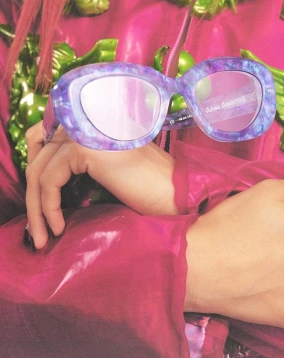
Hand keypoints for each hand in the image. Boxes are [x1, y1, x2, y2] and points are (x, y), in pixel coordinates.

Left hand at [25, 122, 176, 248]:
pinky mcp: (83, 150)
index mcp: (91, 120)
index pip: (44, 140)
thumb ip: (81, 165)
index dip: (36, 174)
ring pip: (39, 171)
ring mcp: (83, 132)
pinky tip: (58, 228)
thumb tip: (45, 183)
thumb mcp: (108, 173)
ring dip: (36, 209)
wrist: (176, 196)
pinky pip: (49, 181)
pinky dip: (48, 208)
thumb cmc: (150, 190)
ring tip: (43, 237)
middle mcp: (84, 120)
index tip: (40, 207)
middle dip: (33, 197)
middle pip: (38, 156)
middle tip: (37, 232)